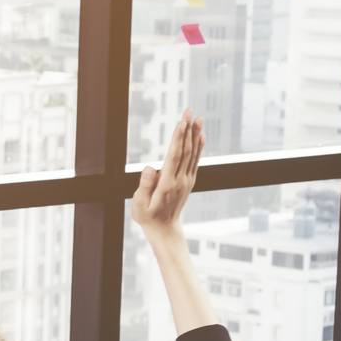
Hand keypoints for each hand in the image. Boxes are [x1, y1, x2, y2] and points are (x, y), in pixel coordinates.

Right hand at [132, 109, 202, 238]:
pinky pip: (195, 161)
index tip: (181, 122)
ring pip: (193, 154)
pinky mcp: (188, 181)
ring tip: (198, 118)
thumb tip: (148, 168)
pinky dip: (199, 147)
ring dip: (195, 135)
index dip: (178, 138)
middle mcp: (180, 180)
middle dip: (188, 130)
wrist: (164, 229)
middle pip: (186, 150)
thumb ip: (143, 186)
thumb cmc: (147, 217)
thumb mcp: (139, 205)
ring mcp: (187, 180)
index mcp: (167, 184)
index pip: (174, 156)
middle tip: (189, 111)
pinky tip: (201, 136)